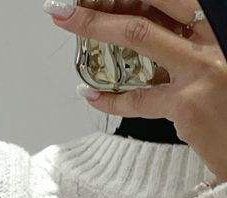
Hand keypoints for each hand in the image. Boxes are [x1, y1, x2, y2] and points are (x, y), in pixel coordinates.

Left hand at [46, 0, 226, 181]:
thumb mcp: (213, 57)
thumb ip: (184, 40)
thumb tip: (135, 27)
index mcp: (219, 22)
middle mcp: (215, 36)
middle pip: (152, 6)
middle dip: (105, 2)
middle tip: (71, 3)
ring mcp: (202, 69)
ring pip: (140, 36)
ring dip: (97, 27)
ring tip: (68, 22)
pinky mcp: (188, 104)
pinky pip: (139, 98)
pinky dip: (111, 98)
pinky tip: (90, 94)